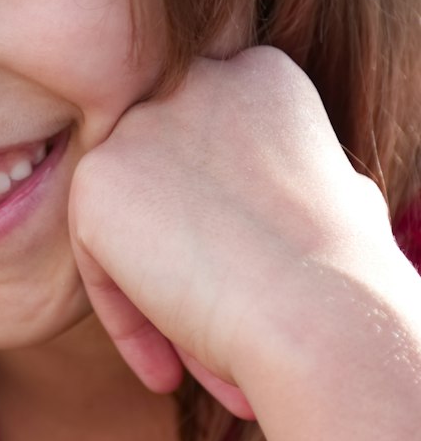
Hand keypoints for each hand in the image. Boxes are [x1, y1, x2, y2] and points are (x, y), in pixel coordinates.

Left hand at [67, 47, 395, 417]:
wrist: (318, 310)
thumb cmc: (346, 276)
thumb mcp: (336, 200)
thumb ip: (282, 182)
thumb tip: (268, 209)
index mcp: (261, 74)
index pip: (210, 154)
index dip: (225, 232)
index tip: (250, 290)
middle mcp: (198, 80)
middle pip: (166, 187)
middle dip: (187, 262)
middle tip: (219, 332)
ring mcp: (142, 123)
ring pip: (130, 225)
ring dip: (159, 296)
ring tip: (204, 359)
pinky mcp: (96, 175)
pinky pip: (93, 259)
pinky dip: (125, 317)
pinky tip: (168, 366)